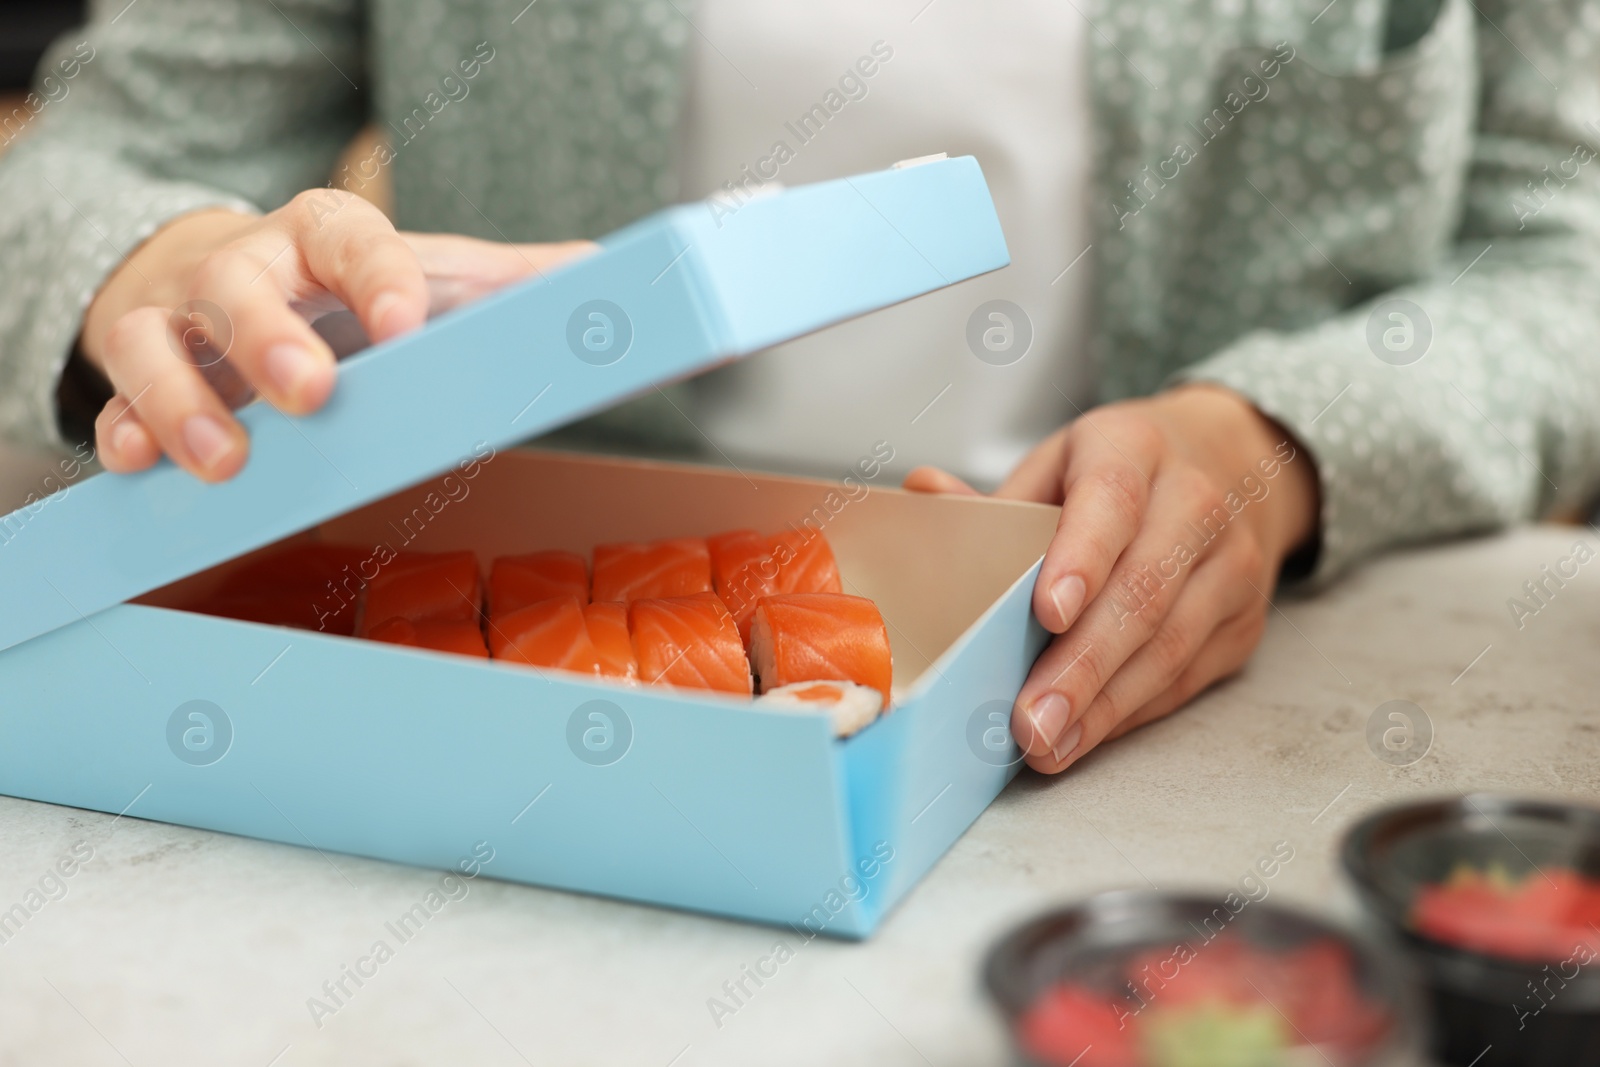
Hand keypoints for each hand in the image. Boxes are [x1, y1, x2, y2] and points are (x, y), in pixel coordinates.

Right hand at [80, 191, 592, 481]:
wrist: (245, 268)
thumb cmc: (353, 283)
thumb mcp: (432, 274)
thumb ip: (513, 284)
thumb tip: (609, 281)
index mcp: (327, 233)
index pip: (351, 238)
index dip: (378, 276)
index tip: (406, 322)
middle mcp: (246, 265)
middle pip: (240, 284)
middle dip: (271, 338)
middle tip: (314, 393)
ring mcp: (182, 317)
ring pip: (155, 340)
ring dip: (184, 400)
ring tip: (226, 459)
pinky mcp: (140, 369)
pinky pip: (116, 397)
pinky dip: (124, 430)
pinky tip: (141, 465)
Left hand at [904, 385, 1318, 773]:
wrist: (1236, 461)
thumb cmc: (1124, 470)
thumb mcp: (1062, 462)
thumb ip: (996, 496)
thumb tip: (922, 490)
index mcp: (1134, 448)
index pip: (1111, 500)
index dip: (1081, 557)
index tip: (1047, 614)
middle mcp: (1194, 502)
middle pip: (1142, 589)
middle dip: (1083, 663)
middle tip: (1031, 717)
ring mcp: (1231, 564)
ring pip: (1170, 642)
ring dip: (1106, 704)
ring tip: (1050, 742)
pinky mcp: (1243, 620)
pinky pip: (1186, 675)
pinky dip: (1132, 711)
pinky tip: (1087, 735)